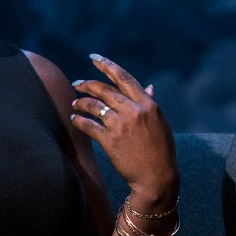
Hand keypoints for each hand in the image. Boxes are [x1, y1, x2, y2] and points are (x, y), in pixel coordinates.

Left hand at [70, 54, 178, 204]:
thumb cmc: (161, 151)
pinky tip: (74, 118)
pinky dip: (79, 120)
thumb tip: (148, 87)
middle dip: (87, 84)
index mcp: (148, 105)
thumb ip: (151, 104)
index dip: (107, 65)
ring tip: (74, 103)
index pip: (124, 78)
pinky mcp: (110, 140)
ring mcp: (121, 125)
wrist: (157, 177)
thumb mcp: (161, 124)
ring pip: (94, 106)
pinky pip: (88, 125)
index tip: (94, 58)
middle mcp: (134, 111)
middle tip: (77, 84)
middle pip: (105, 90)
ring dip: (81, 102)